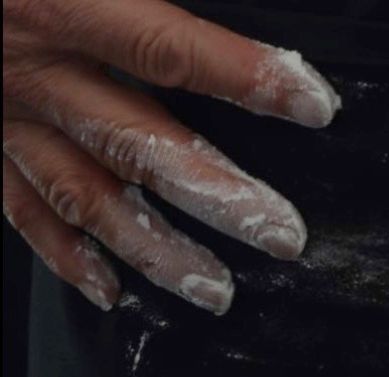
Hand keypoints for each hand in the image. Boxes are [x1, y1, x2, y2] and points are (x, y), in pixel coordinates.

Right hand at [2, 0, 340, 313]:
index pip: (166, 46)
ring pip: (84, 195)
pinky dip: (65, 254)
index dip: (245, 74)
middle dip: (218, 194)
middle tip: (283, 236)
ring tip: (216, 291)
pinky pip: (19, 209)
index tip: (313, 102)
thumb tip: (199, 3)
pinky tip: (111, 289)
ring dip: (155, 249)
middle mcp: (23, 68)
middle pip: (138, 142)